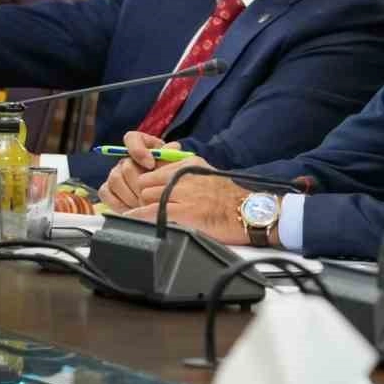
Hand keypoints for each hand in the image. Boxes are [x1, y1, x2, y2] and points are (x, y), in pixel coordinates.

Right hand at [98, 130, 169, 210]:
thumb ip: (172, 156)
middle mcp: (126, 157)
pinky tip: (132, 209)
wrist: (165, 193)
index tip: (151, 164)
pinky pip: (106, 193)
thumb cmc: (171, 175)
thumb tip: (172, 148)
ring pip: (115, 180)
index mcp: (142, 145)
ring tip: (144, 205)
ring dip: (130, 196)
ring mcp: (115, 172)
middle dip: (139, 183)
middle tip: (151, 195)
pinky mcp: (108, 188)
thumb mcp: (174, 164)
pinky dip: (118, 203)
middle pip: (125, 166)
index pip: (132, 138)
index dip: (139, 151)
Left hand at [125, 164, 249, 244]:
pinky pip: (151, 212)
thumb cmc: (230, 199)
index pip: (153, 170)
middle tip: (151, 208)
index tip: (148, 194)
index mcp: (189, 164)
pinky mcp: (184, 212)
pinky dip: (139, 216)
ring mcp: (184, 193)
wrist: (249, 213)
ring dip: (146, 207)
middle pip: (145, 183)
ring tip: (151, 216)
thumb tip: (161, 181)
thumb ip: (184, 174)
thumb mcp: (206, 175)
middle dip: (145, 197)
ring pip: (146, 197)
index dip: (148, 185)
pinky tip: (134, 220)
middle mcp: (184, 175)